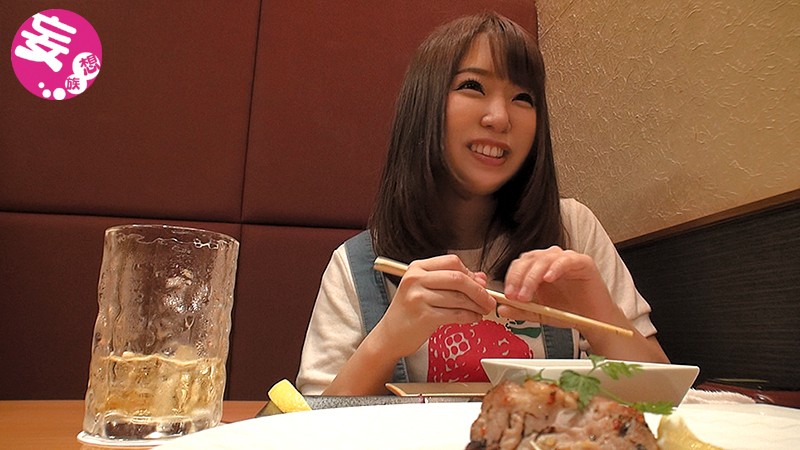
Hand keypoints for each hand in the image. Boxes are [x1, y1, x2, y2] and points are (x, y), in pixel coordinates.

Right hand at [370, 254, 495, 358]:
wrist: (389, 336)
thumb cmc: (409, 313)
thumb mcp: (426, 291)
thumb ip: (451, 282)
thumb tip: (481, 278)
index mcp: (416, 268)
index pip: (452, 262)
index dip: (470, 273)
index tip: (479, 284)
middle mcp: (416, 279)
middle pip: (458, 278)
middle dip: (479, 291)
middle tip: (489, 300)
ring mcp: (418, 298)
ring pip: (459, 298)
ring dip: (477, 306)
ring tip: (482, 311)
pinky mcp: (424, 317)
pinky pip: (456, 314)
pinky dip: (470, 317)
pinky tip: (473, 319)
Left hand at [501, 246, 615, 327]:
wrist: (594, 321)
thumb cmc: (569, 312)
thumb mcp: (540, 313)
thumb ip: (522, 310)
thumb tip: (501, 308)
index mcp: (538, 269)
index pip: (520, 265)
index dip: (511, 278)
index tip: (507, 295)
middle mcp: (551, 260)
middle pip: (529, 259)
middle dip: (520, 278)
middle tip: (516, 296)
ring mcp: (567, 259)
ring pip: (545, 259)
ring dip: (533, 276)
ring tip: (528, 294)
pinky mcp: (583, 262)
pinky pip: (567, 260)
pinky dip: (556, 267)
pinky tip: (549, 278)